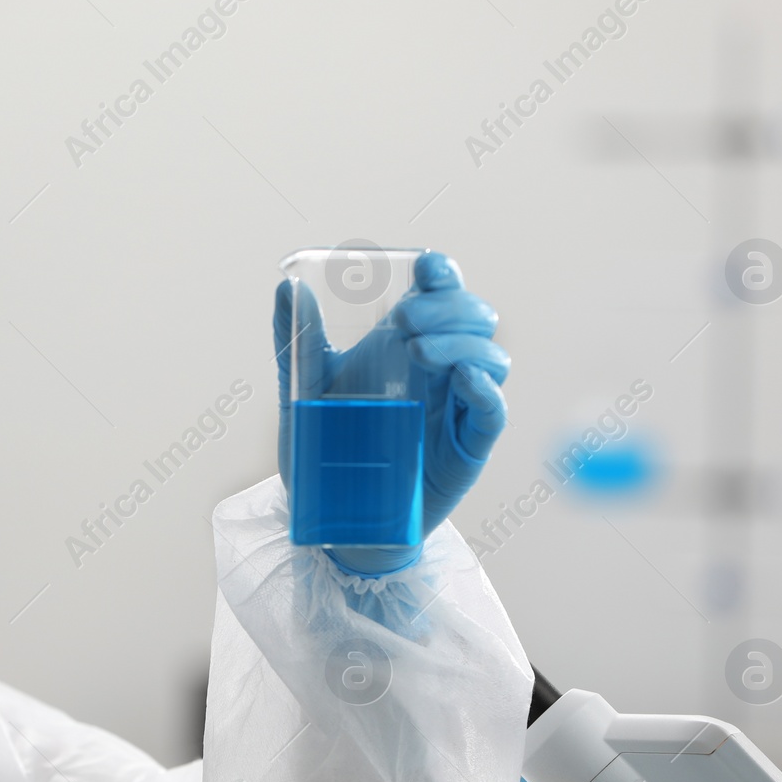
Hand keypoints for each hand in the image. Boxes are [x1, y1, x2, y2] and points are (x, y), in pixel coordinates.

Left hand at [275, 251, 509, 575]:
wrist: (335, 515)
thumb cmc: (327, 448)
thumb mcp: (304, 389)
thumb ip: (298, 341)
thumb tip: (288, 287)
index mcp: (408, 343)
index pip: (442, 294)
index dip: (443, 273)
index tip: (424, 266)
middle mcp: (442, 368)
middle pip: (475, 317)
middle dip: (449, 307)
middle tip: (403, 321)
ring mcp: (459, 406)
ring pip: (491, 357)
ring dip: (463, 344)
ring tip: (418, 350)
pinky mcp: (468, 448)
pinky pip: (494, 412)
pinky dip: (486, 390)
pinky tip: (463, 379)